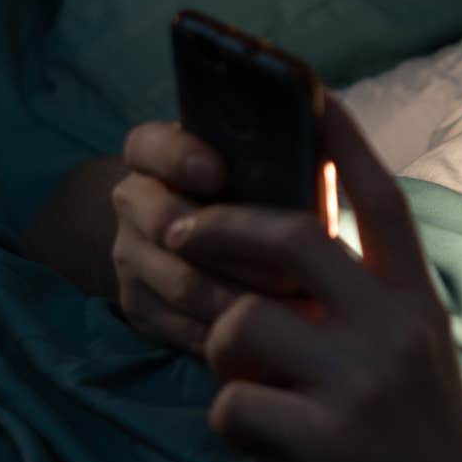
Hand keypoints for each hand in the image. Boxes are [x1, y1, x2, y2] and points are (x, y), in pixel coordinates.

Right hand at [109, 121, 305, 354]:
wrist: (206, 246)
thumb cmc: (255, 193)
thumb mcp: (264, 166)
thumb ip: (284, 149)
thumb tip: (330, 123)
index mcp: (159, 156)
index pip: (147, 145)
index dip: (178, 157)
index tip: (218, 172)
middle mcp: (135, 202)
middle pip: (165, 223)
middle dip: (234, 248)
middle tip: (293, 270)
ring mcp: (131, 257)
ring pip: (181, 282)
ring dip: (242, 297)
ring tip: (299, 307)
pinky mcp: (139, 307)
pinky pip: (182, 327)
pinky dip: (231, 335)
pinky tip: (276, 339)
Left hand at [174, 93, 461, 461]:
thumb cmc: (425, 442)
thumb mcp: (414, 354)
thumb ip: (365, 303)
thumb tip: (292, 249)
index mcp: (413, 302)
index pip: (380, 201)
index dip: (345, 142)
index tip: (312, 90)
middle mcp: (393, 329)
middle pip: (296, 239)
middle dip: (223, 228)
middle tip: (178, 232)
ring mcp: (361, 382)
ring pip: (246, 322)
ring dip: (219, 345)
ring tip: (240, 379)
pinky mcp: (327, 439)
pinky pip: (234, 405)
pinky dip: (228, 421)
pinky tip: (257, 440)